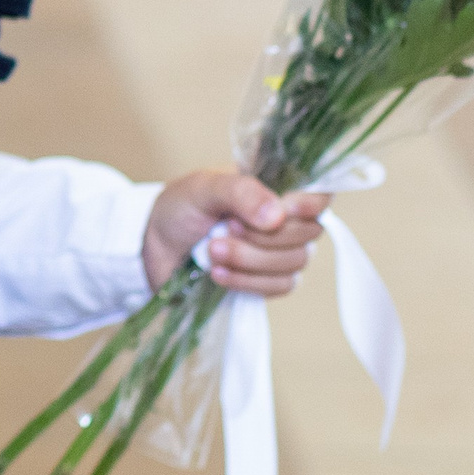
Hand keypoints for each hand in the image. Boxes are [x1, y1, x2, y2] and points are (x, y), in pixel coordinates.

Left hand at [143, 170, 329, 295]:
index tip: (285, 210)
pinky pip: (280, 286)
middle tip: (225, 228)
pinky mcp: (267, 280)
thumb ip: (240, 192)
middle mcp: (285, 220)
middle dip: (264, 236)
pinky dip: (246, 281)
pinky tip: (217, 273)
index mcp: (274, 188)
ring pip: (295, 262)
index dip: (310, 204)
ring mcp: (279, 252)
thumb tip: (278, 215)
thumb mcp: (203, 189)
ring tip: (212, 250)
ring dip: (249, 259)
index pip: (319, 194)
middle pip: (309, 232)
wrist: (154, 247)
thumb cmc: (180, 208)